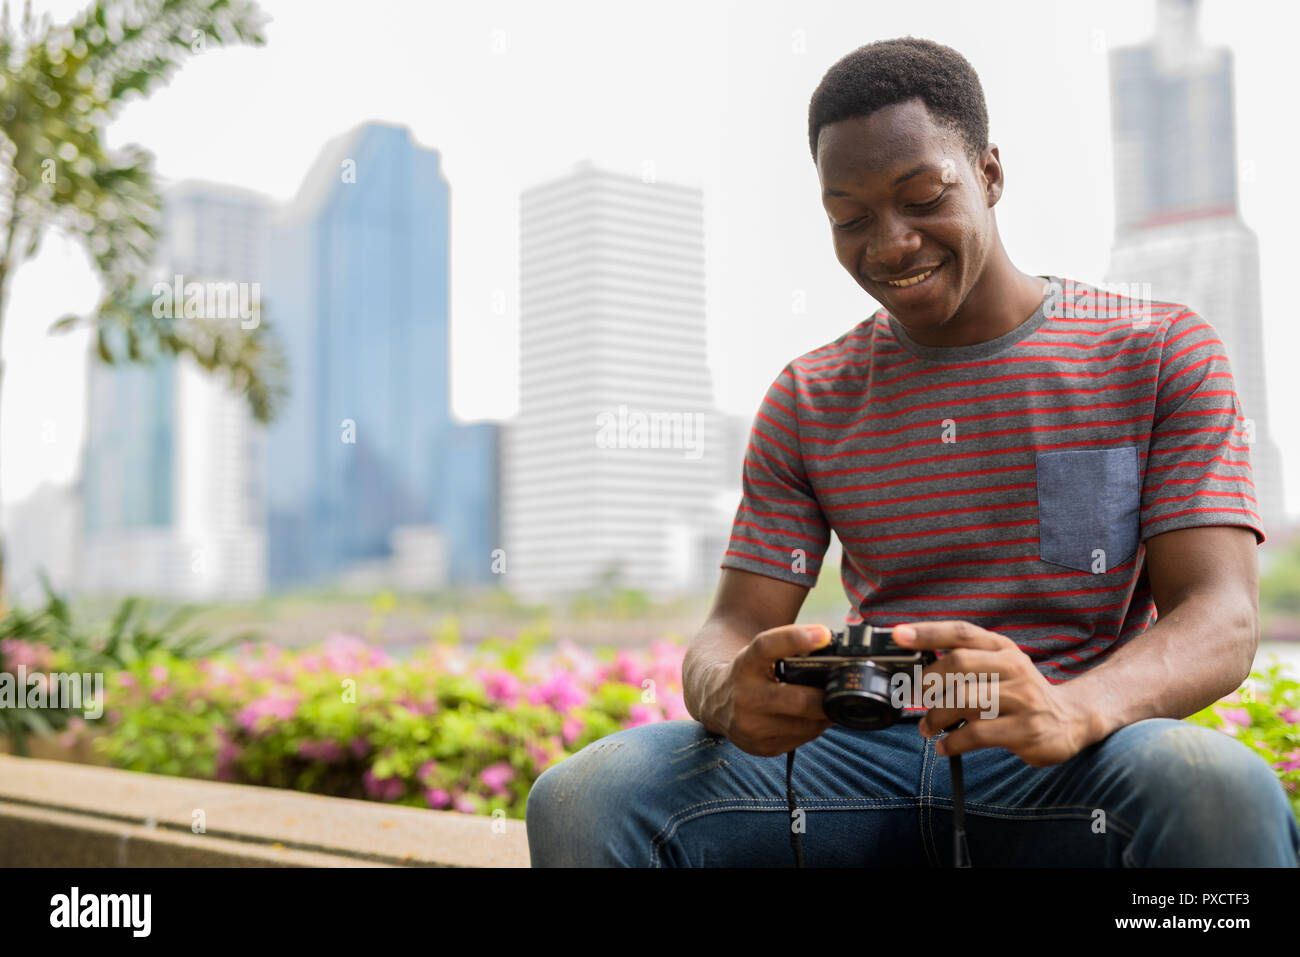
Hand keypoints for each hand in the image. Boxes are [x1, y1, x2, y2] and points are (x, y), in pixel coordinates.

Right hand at [704, 624, 835, 756]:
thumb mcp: (758, 655)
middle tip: (842, 689)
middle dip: (827, 697)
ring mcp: (750, 726)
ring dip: (825, 715)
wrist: (713, 701)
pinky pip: (800, 740)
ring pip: (806, 725)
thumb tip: (831, 648)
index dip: (795, 639)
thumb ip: (788, 651)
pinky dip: (813, 728)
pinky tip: (812, 718)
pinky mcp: (759, 747)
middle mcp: (743, 697)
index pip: (766, 647)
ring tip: (830, 703)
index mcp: (744, 665)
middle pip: (799, 700)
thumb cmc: (748, 672)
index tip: (824, 634)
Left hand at [893, 620, 1092, 766]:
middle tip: (915, 698)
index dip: (927, 632)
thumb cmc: (1021, 692)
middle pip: (957, 663)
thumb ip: (966, 662)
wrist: (1071, 719)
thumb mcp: (1000, 667)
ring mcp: (1023, 699)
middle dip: (927, 682)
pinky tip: (945, 746)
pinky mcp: (1026, 730)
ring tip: (927, 727)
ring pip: (963, 700)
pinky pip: (976, 734)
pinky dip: (952, 742)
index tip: (897, 634)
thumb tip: (916, 666)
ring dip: (935, 717)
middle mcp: (1014, 667)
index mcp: (1002, 648)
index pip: (960, 632)